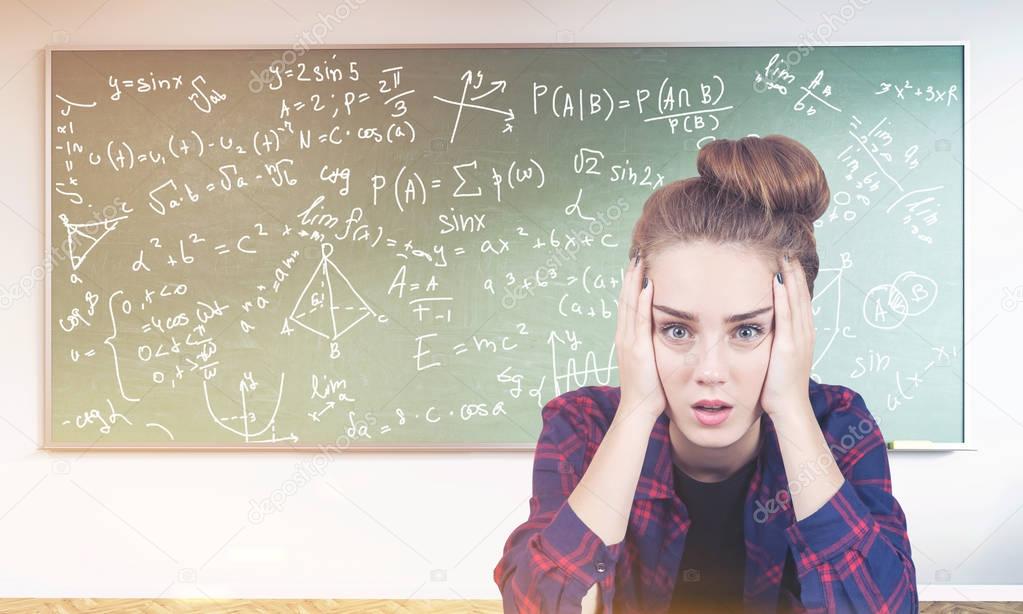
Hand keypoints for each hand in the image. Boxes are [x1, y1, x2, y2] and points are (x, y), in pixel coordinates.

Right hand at [614, 253, 666, 422]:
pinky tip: (647, 285)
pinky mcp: (637, 349)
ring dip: (634, 282)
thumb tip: (664, 333)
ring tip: (639, 261)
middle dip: (630, 276)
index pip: (627, 305)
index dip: (630, 284)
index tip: (637, 265)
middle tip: (636, 255)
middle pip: (625, 299)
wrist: (638, 409)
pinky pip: (640, 320)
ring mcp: (628, 342)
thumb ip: (651, 346)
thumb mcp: (649, 361)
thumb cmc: (648, 389)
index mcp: (626, 338)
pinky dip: (642, 301)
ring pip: (629, 305)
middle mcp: (624, 336)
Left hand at [760, 253, 815, 417]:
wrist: (788, 407)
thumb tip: (767, 330)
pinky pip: (785, 316)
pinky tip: (777, 281)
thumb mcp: (780, 358)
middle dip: (795, 272)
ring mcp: (798, 339)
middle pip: (801, 295)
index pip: (801, 300)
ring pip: (796, 301)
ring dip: (790, 278)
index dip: (797, 280)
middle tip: (789, 250)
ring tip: (785, 257)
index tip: (790, 261)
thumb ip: (777, 341)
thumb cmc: (780, 387)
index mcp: (803, 335)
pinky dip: (782, 297)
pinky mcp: (788, 346)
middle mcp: (804, 333)